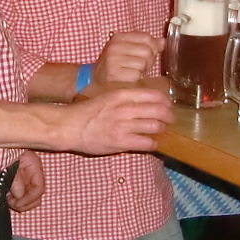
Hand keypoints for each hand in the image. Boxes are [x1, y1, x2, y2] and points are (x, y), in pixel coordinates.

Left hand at [7, 150, 44, 212]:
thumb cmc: (2, 150)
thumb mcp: (8, 162)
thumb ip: (15, 179)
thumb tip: (19, 195)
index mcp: (34, 166)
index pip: (39, 188)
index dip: (29, 198)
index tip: (17, 203)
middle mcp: (33, 174)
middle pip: (37, 197)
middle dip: (25, 203)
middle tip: (12, 203)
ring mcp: (27, 180)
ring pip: (31, 200)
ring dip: (21, 204)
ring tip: (9, 200)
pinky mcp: (20, 184)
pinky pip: (22, 197)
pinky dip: (16, 201)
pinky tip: (7, 198)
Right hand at [50, 86, 168, 155]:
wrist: (69, 126)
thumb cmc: (88, 112)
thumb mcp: (107, 97)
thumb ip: (126, 98)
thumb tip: (147, 101)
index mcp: (122, 95)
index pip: (154, 95)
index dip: (166, 102)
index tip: (168, 106)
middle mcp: (125, 109)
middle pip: (159, 111)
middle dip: (168, 117)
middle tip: (169, 120)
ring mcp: (123, 126)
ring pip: (155, 127)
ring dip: (161, 130)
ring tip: (160, 132)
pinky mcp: (120, 142)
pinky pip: (146, 143)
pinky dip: (153, 143)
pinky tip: (151, 143)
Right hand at [94, 31, 159, 87]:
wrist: (97, 81)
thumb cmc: (116, 66)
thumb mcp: (129, 50)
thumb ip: (146, 44)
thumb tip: (163, 42)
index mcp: (119, 37)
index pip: (147, 38)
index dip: (152, 48)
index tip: (146, 54)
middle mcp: (114, 46)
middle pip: (148, 51)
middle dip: (148, 61)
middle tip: (138, 66)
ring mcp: (113, 60)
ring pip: (143, 64)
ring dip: (141, 71)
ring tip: (132, 72)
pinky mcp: (114, 73)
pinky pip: (136, 75)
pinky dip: (135, 79)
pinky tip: (128, 78)